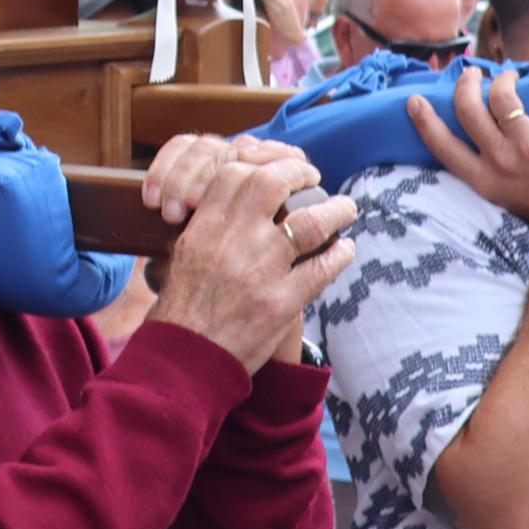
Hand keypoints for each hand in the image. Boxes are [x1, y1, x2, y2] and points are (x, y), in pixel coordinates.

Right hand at [146, 140, 357, 364]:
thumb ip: (209, 231)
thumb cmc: (181, 314)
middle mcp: (232, 244)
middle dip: (299, 173)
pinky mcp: (282, 302)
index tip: (280, 170)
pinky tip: (344, 250)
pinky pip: (322, 267)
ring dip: (336, 211)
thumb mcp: (182, 261)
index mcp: (202, 231)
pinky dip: (340, 253)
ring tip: (346, 209)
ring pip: (311, 222)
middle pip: (272, 183)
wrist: (182, 364)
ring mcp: (260, 271)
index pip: (233, 174)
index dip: (262, 165)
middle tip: (314, 178)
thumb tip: (243, 206)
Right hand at [405, 67, 528, 230]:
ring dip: (505, 78)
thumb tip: (482, 130)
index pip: (443, 146)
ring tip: (512, 78)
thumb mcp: (502, 194)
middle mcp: (501, 159)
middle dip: (466, 83)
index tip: (415, 101)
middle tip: (473, 74)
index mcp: (484, 178)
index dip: (424, 121)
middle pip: (468, 108)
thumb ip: (489, 166)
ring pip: (503, 93)